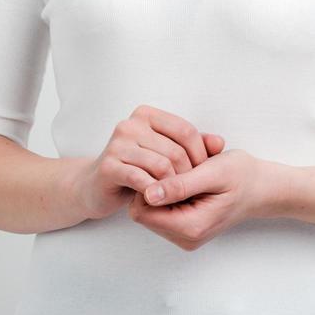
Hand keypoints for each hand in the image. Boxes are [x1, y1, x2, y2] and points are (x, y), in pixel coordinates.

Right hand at [71, 104, 225, 221]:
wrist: (95, 186)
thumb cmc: (136, 169)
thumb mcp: (166, 154)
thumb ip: (194, 147)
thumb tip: (220, 143)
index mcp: (146, 115)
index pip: (185, 130)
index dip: (201, 155)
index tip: (202, 174)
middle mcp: (130, 125)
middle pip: (175, 150)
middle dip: (188, 175)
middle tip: (190, 191)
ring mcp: (117, 145)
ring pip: (161, 166)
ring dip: (173, 186)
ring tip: (175, 197)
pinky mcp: (108, 167)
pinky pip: (142, 180)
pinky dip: (155, 192)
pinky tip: (158, 199)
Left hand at [128, 148, 266, 249]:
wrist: (262, 188)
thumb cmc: (242, 177)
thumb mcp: (212, 173)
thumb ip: (180, 186)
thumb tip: (148, 194)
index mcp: (190, 227)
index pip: (141, 211)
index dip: (145, 186)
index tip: (164, 167)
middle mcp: (185, 237)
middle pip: (144, 211)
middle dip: (155, 186)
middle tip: (179, 168)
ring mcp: (185, 235)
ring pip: (151, 209)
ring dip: (163, 187)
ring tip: (187, 173)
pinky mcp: (185, 228)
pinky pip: (162, 209)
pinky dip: (170, 192)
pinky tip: (188, 179)